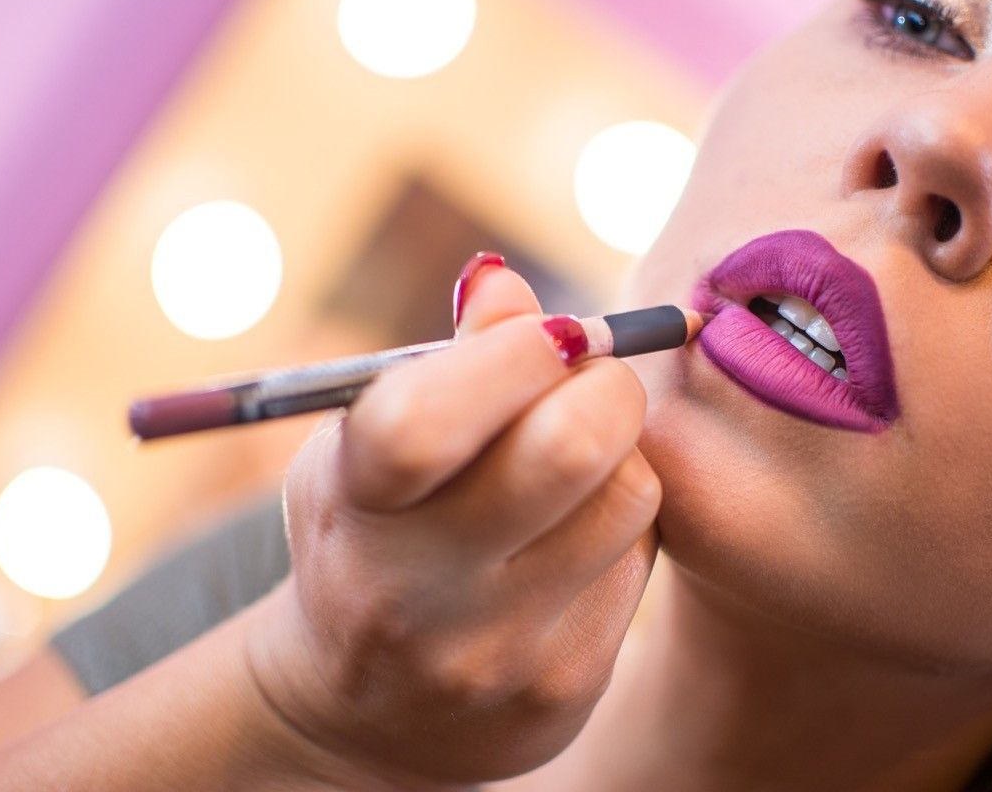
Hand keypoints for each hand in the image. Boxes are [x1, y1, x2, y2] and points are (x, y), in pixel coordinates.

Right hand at [248, 261, 660, 788]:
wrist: (366, 712)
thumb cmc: (370, 540)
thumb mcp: (364, 452)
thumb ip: (439, 366)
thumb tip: (506, 280)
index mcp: (351, 509)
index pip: (425, 421)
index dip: (510, 352)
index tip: (548, 331)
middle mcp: (415, 594)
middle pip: (567, 447)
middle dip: (602, 383)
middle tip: (588, 377)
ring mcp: (496, 651)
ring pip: (629, 494)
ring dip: (618, 453)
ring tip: (572, 464)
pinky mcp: (565, 688)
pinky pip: (641, 558)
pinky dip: (620, 522)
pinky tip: (570, 537)